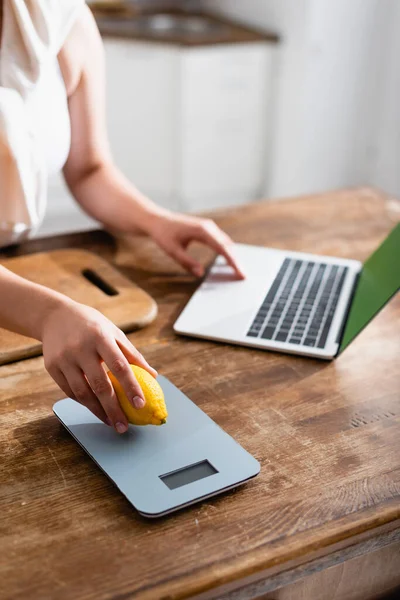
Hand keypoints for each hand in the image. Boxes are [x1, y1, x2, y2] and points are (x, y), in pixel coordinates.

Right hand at [42, 299, 155, 433]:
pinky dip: (83, 402)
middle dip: (113, 409)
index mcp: (100, 337)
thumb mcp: (113, 332)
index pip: (119, 366)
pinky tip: (95, 409)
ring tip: (111, 422)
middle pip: (100, 384)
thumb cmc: (92, 325)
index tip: (140, 404)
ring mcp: (64, 358)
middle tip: (124, 426)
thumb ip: (132, 354)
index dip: (131, 387)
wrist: (55, 316)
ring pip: (82, 392)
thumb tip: (153, 376)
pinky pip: (69, 391)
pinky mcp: (51, 367)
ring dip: (97, 411)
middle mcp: (81, 348)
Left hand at [147, 212, 244, 278]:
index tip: (240, 272)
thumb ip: (187, 262)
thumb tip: (200, 273)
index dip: (233, 261)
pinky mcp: (206, 229)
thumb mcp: (173, 251)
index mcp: (202, 231)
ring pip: (226, 243)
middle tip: (243, 276)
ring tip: (238, 271)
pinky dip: (226, 251)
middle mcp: (208, 227)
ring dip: (233, 256)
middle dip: (236, 261)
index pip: (222, 248)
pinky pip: (221, 241)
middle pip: (228, 246)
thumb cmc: (163, 234)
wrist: (157, 220)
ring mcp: (209, 227)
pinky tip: (229, 261)